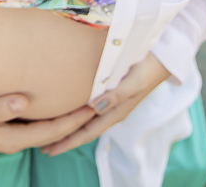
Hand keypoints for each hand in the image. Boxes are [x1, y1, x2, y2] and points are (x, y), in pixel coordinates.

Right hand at [0, 94, 95, 154]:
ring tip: (83, 102)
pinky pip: (36, 122)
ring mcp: (12, 133)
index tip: (93, 106)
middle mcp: (17, 138)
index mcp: (13, 138)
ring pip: (47, 128)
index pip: (52, 131)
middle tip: (98, 102)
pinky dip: (50, 114)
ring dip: (65, 118)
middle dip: (77, 121)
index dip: (74, 120)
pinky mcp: (6, 125)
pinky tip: (54, 102)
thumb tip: (24, 102)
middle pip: (55, 132)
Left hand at [40, 52, 171, 156]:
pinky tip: (66, 109)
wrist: (164, 56)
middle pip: (83, 130)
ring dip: (68, 127)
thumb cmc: (148, 67)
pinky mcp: (111, 92)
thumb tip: (95, 107)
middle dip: (64, 139)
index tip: (48, 150)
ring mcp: (111, 102)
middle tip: (42, 147)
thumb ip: (116, 95)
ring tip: (50, 131)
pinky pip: (89, 108)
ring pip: (85, 120)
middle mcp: (112, 110)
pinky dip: (75, 113)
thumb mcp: (133, 81)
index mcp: (116, 112)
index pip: (87, 133)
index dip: (68, 142)